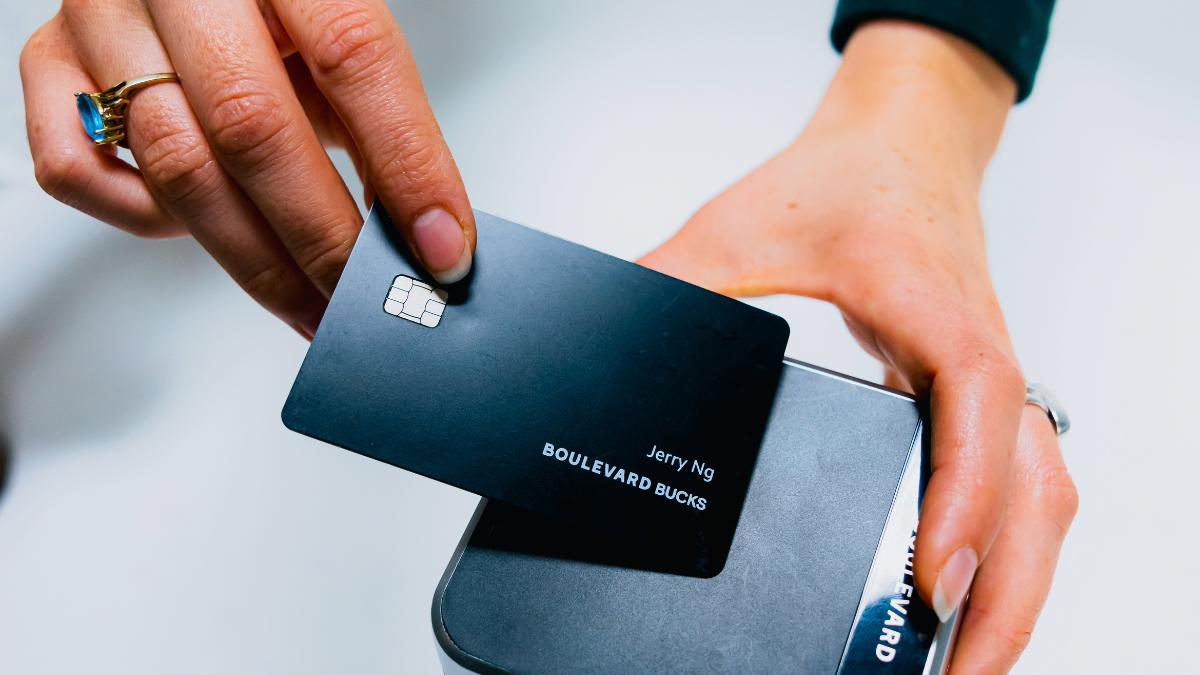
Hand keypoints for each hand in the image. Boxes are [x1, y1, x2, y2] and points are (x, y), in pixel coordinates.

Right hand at [20, 0, 474, 338]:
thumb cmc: (271, 4)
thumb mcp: (334, 30)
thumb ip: (376, 114)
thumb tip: (429, 233)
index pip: (354, 56)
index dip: (408, 165)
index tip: (444, 251)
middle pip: (255, 128)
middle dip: (325, 239)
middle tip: (369, 301)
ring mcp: (100, 17)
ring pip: (177, 167)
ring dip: (258, 262)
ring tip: (316, 306)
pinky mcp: (47, 63)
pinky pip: (80, 173)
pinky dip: (150, 221)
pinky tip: (213, 230)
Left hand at [641, 22, 1076, 672]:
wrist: (901, 142)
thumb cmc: (843, 178)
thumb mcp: (738, 230)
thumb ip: (673, 289)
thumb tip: (604, 351)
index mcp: (932, 309)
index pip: (976, 411)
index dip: (964, 498)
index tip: (929, 577)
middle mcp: (978, 354)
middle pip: (1032, 486)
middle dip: (1006, 589)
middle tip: (954, 671)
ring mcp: (986, 381)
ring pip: (1039, 497)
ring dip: (1017, 585)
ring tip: (962, 663)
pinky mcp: (975, 399)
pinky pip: (1019, 485)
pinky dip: (1008, 551)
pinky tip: (967, 598)